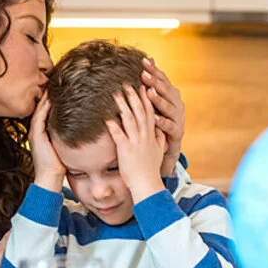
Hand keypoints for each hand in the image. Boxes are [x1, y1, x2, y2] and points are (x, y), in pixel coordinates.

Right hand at [29, 92, 65, 191]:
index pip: (46, 110)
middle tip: (55, 82)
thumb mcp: (65, 147)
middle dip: (48, 95)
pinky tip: (50, 99)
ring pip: (39, 109)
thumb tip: (83, 128)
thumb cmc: (59, 165)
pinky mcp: (36, 136)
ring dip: (45, 98)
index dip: (52, 99)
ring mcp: (35, 132)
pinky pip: (39, 117)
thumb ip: (69, 137)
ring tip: (52, 86)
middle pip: (42, 107)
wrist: (50, 177)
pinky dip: (44, 108)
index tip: (61, 89)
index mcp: (43, 132)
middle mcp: (37, 130)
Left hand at [105, 85, 166, 202]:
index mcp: (152, 135)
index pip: (150, 112)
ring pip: (129, 119)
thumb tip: (161, 129)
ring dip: (122, 104)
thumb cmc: (150, 169)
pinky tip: (106, 116)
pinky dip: (112, 124)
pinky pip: (118, 134)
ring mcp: (135, 142)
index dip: (146, 98)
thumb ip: (159, 139)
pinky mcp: (125, 149)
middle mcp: (145, 136)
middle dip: (133, 96)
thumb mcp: (158, 152)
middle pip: (139, 111)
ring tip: (115, 93)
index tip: (142, 86)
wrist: (147, 184)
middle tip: (126, 83)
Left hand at [142, 57, 184, 175]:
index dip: (154, 71)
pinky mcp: (175, 134)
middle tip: (143, 74)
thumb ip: (151, 86)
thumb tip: (147, 60)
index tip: (143, 61)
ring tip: (149, 93)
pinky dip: (162, 123)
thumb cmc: (155, 126)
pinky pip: (169, 127)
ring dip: (159, 100)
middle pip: (166, 92)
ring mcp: (177, 120)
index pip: (163, 81)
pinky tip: (155, 119)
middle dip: (155, 82)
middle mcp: (177, 107)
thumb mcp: (153, 105)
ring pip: (169, 108)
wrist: (161, 155)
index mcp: (171, 97)